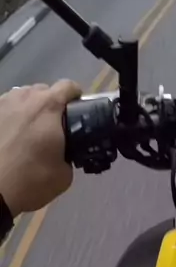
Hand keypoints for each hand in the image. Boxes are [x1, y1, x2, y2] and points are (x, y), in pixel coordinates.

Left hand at [0, 80, 81, 217]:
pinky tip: (11, 136)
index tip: (77, 111)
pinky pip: (5, 109)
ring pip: (22, 97)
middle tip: (53, 128)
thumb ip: (68, 153)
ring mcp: (2, 103)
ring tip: (29, 131)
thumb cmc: (31, 181)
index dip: (76, 97)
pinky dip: (11, 118)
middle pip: (43, 90)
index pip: (68, 86)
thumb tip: (62, 151)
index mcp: (49, 107)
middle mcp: (25, 97)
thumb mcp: (65, 174)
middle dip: (51, 105)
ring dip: (29, 109)